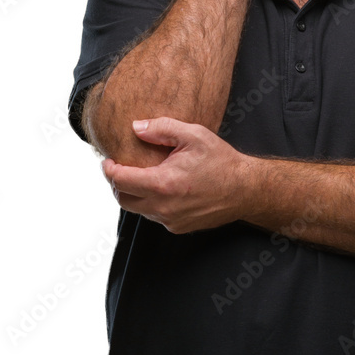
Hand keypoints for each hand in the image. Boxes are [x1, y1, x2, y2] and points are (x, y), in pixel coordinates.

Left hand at [101, 117, 254, 233]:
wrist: (246, 189)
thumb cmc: (222, 161)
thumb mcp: (194, 135)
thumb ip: (161, 128)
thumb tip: (136, 127)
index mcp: (163, 183)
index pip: (120, 180)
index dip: (109, 169)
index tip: (108, 161)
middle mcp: (163, 207)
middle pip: (123, 199)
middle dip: (117, 183)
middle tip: (120, 168)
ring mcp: (170, 220)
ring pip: (138, 209)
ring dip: (135, 194)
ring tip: (142, 176)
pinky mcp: (178, 227)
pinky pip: (155, 216)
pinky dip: (152, 203)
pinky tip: (163, 189)